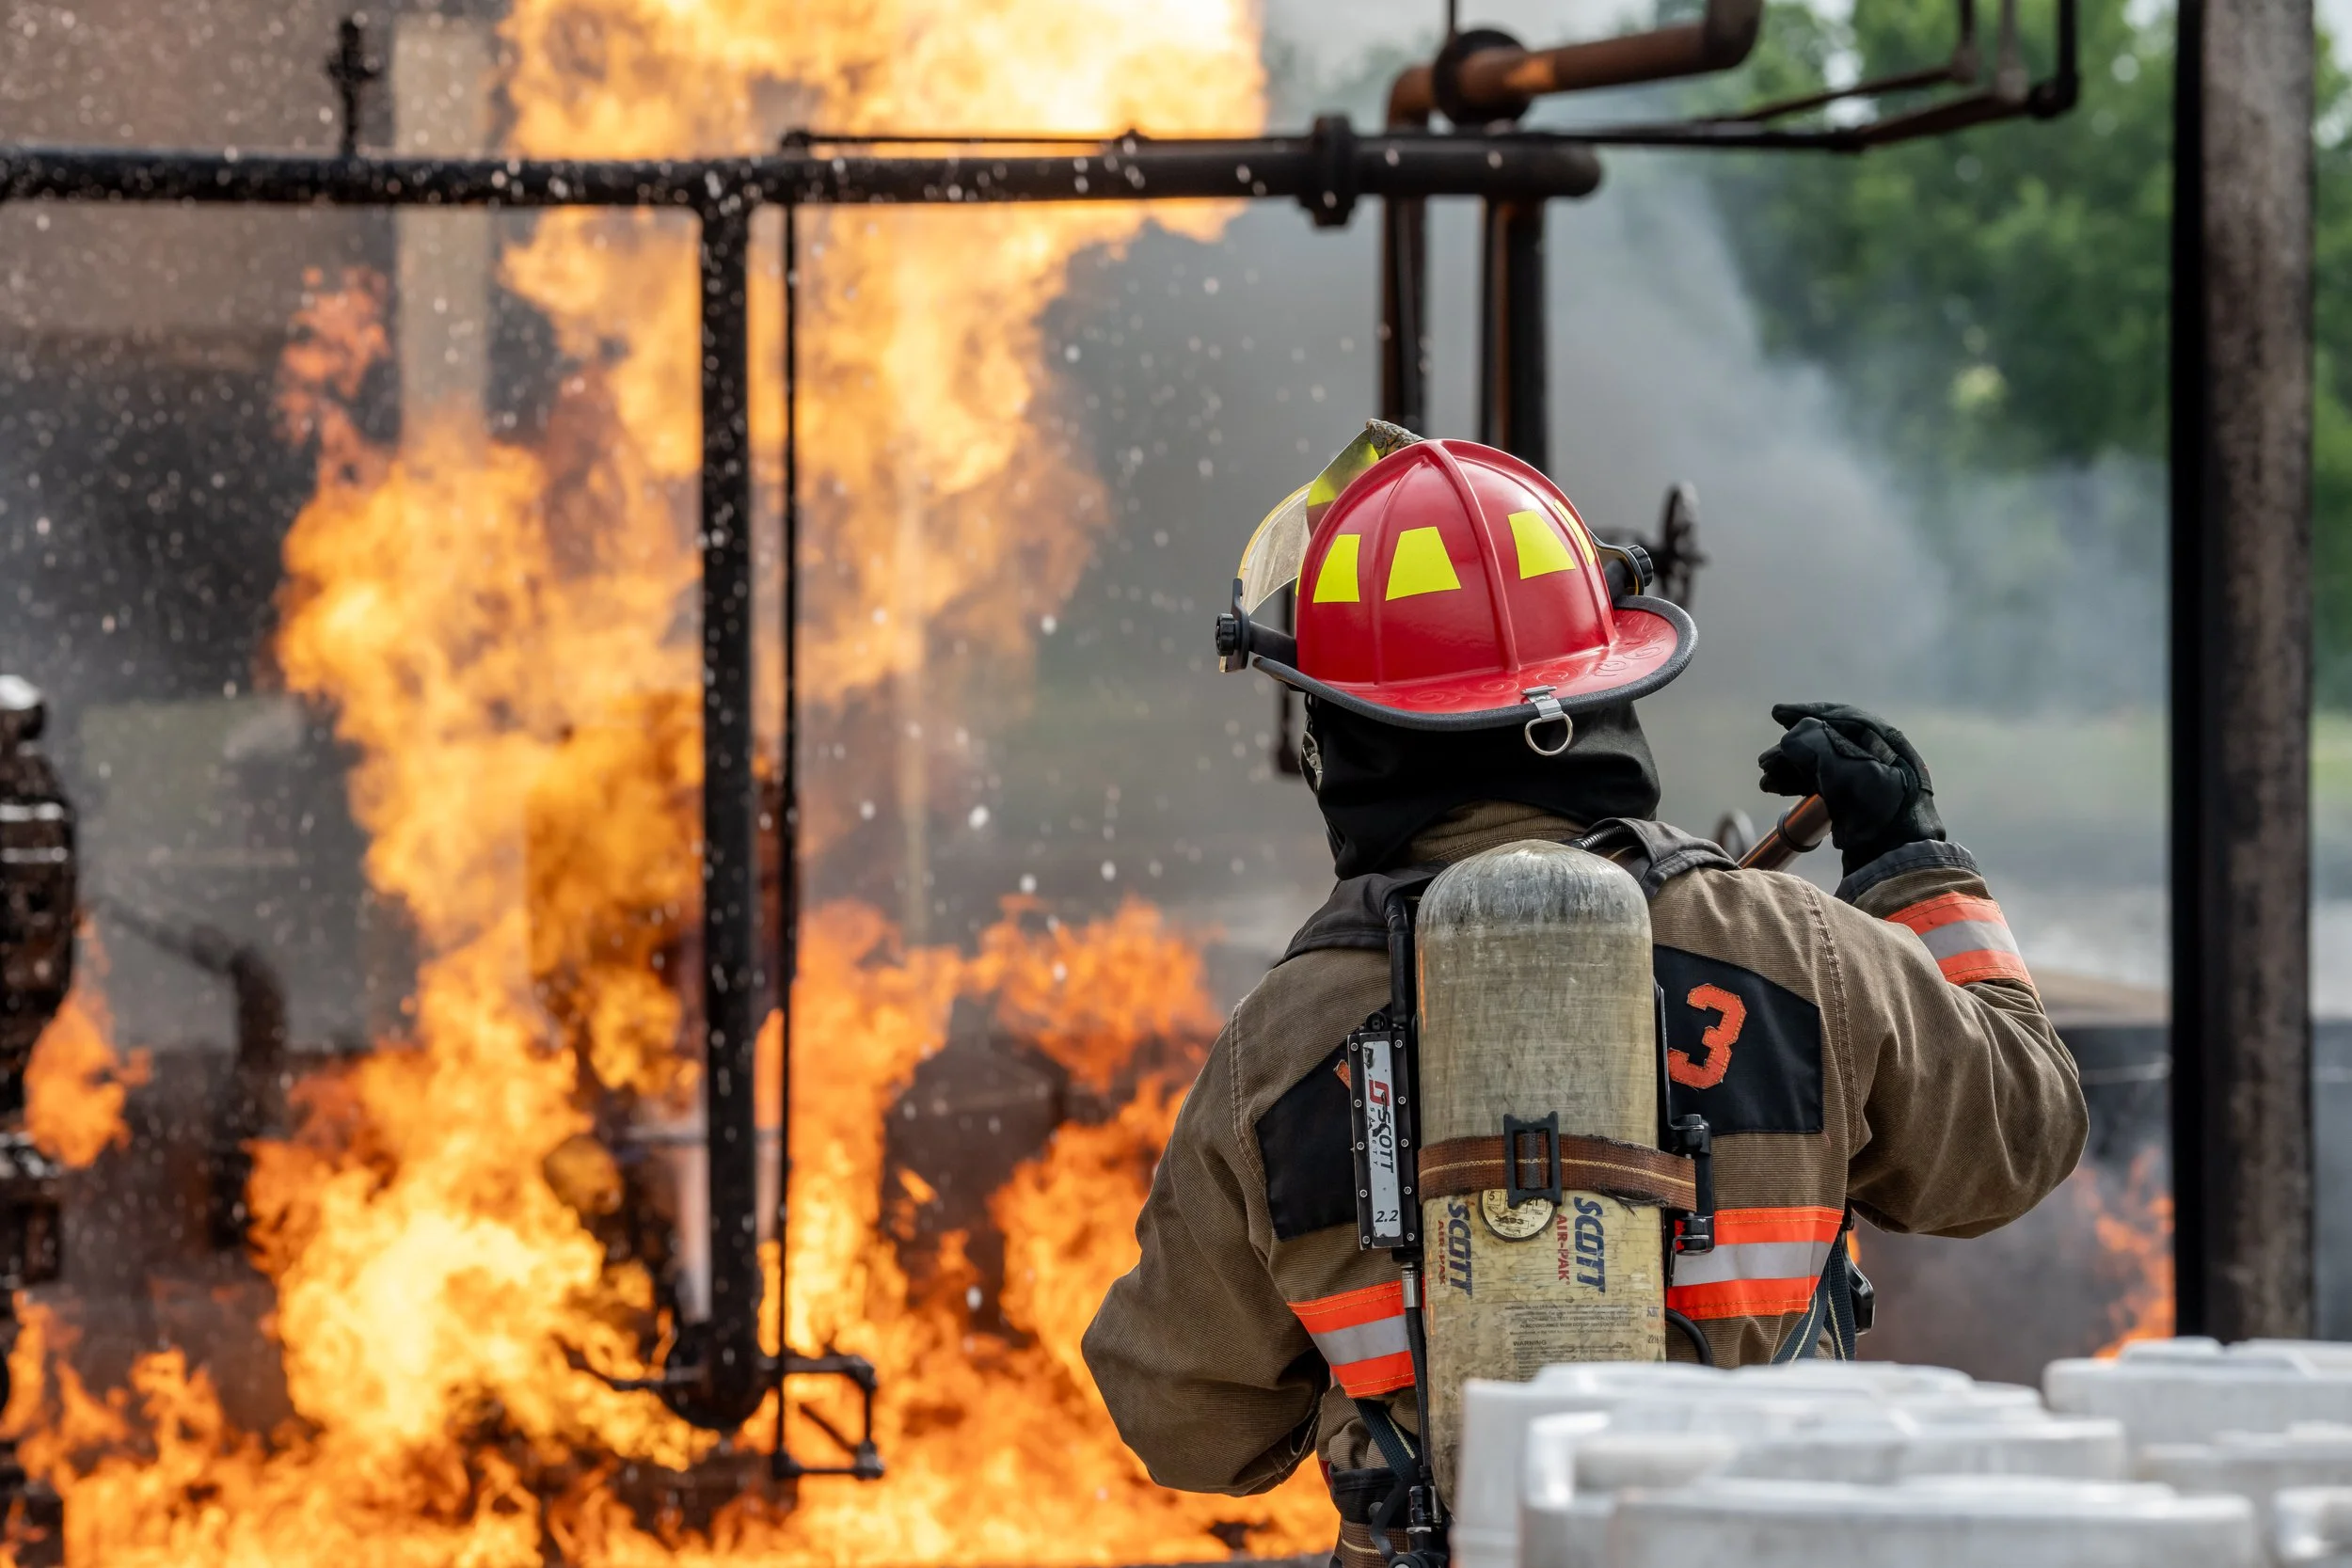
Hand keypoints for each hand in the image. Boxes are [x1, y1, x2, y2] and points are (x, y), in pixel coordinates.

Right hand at [1756, 702, 1944, 875]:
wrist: (1896, 854)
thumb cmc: (1875, 807)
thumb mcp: (1842, 769)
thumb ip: (1813, 744)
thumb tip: (1793, 736)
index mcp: (1883, 740)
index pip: (1840, 717)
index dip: (1806, 713)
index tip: (1776, 714)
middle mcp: (1878, 756)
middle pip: (1827, 742)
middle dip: (1791, 750)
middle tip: (1763, 761)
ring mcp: (1870, 780)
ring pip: (1822, 765)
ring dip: (1791, 769)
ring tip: (1765, 778)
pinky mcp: (1861, 802)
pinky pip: (1825, 784)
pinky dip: (1801, 784)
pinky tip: (1776, 788)